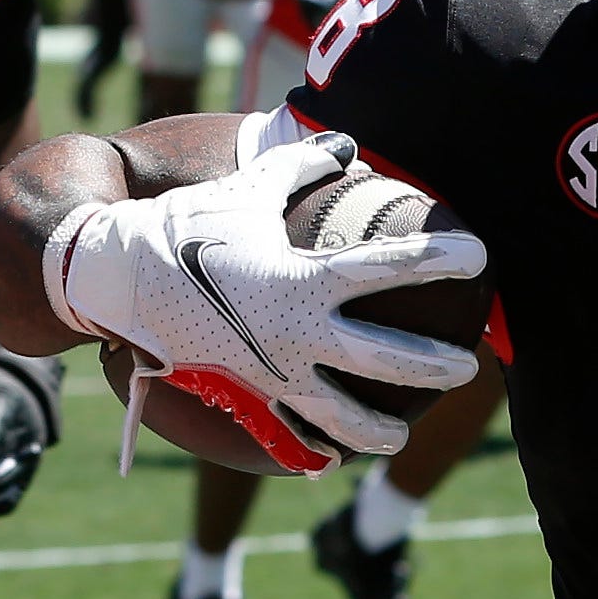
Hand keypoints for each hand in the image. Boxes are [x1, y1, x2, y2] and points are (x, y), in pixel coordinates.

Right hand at [46, 130, 487, 469]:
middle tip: (468, 367)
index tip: (480, 256)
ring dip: (379, 431)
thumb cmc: (186, 226)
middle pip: (388, 360)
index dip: (439, 259)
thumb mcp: (246, 188)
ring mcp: (273, 374)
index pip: (391, 267)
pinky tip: (336, 454)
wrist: (117, 278)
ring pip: (343, 418)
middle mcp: (296, 334)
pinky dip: (317, 445)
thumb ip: (301, 166)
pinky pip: (290, 432)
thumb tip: (345, 144)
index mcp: (303, 279)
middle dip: (436, 366)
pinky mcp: (247, 397)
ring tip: (401, 434)